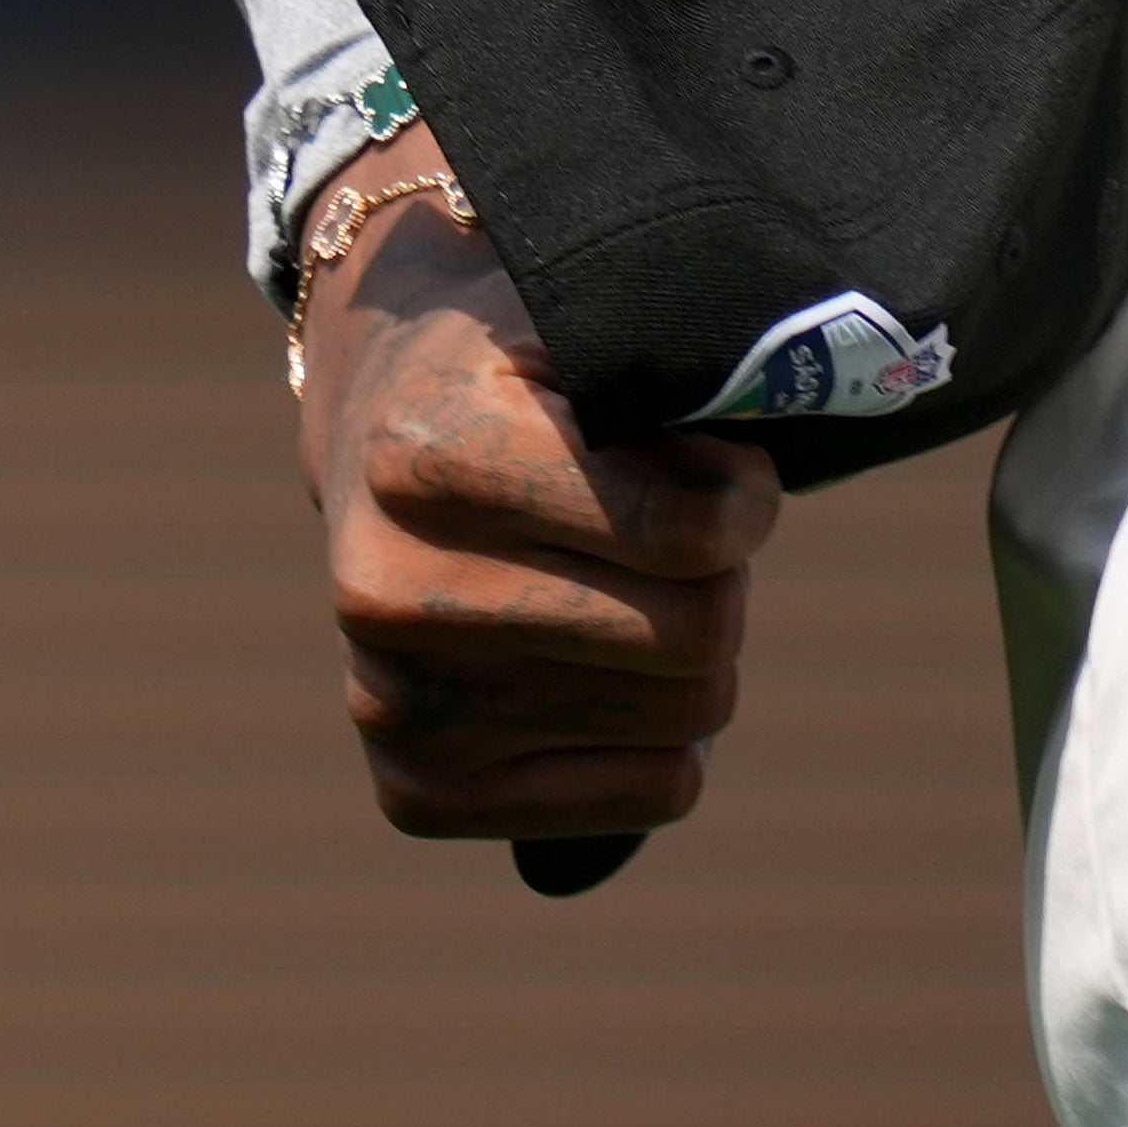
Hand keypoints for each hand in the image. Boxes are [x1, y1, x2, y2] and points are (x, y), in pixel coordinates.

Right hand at [291, 141, 769, 846]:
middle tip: (672, 535)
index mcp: (432, 454)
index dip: (745, 502)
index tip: (731, 475)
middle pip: (699, 638)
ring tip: (622, 588)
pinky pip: (651, 796)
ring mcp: (396, 704)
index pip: (686, 536)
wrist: (377, 431)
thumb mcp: (592, 329)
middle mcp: (392, 591)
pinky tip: (599, 667)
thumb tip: (750, 510)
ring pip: (686, 721)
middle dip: (718, 579)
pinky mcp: (418, 793)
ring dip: (689, 653)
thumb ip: (685, 385)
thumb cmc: (523, 377)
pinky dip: (663, 737)